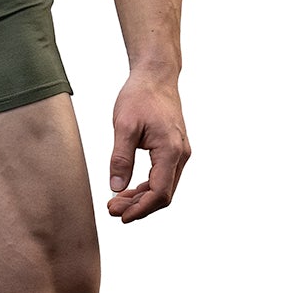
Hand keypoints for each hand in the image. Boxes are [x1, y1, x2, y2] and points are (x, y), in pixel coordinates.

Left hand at [107, 76, 189, 222]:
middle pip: (163, 194)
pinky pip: (162, 176)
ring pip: (163, 187)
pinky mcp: (174, 150)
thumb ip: (120, 158)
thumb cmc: (140, 96)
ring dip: (141, 198)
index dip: (140, 208)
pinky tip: (127, 189)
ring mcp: (179, 153)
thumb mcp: (124, 126)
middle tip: (112, 210)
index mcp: (170, 150)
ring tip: (116, 202)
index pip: (159, 192)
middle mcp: (180, 155)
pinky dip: (146, 186)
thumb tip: (115, 187)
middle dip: (138, 206)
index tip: (120, 216)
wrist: (155, 76)